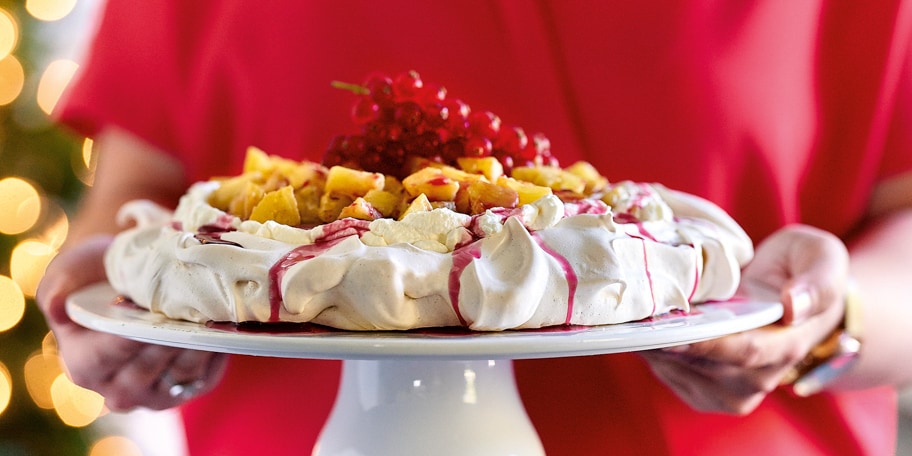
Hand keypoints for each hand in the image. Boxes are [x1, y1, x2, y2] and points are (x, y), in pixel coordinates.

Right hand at [36, 235, 227, 410]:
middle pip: (148, 367)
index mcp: (82, 365)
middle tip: (191, 310)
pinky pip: (205, 377)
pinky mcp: (186, 390)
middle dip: (171, 338)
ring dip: (199, 344)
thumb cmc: (96, 277)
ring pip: (181, 374)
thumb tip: (55, 304)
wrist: (129, 284)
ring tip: (211, 315)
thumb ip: (59, 284)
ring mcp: (153, 395)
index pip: (106, 356)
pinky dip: (216, 353)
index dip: (128, 336)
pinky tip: (222, 328)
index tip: (151, 312)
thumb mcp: (71, 272)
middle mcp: (115, 389)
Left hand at [639, 224, 848, 413]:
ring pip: (678, 371)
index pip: (743, 352)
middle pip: (701, 365)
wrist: (796, 300)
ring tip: (628, 316)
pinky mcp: (704, 389)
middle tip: (629, 316)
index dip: (705, 344)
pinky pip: (668, 374)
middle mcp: (758, 378)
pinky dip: (648, 351)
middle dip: (663, 341)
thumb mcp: (822, 256)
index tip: (669, 331)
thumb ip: (818, 280)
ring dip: (649, 346)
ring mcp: (730, 390)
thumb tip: (793, 305)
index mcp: (787, 346)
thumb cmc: (806, 270)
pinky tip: (637, 326)